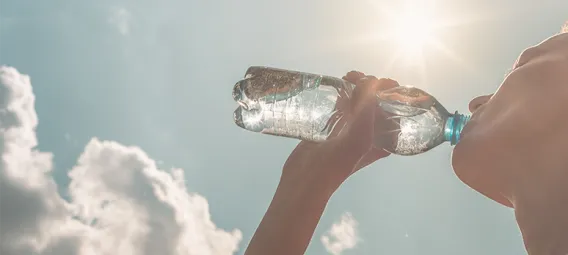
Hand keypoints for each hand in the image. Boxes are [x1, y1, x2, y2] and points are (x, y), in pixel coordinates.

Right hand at [281, 71, 399, 192]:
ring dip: (358, 86)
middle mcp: (372, 134)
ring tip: (348, 77)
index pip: (395, 109)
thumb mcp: (359, 136)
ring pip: (361, 101)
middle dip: (372, 85)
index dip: (390, 91)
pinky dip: (344, 92)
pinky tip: (338, 84)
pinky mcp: (335, 126)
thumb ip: (368, 108)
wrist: (306, 178)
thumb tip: (372, 81)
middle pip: (378, 101)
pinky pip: (345, 105)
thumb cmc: (337, 162)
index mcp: (384, 140)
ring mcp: (352, 129)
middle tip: (357, 77)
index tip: (378, 80)